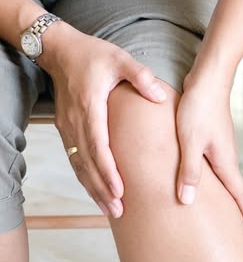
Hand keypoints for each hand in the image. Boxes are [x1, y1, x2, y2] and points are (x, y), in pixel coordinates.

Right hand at [41, 24, 166, 217]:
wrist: (62, 51)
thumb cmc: (93, 55)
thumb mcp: (120, 59)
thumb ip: (141, 76)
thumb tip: (160, 96)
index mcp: (90, 106)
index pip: (97, 145)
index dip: (107, 170)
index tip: (119, 189)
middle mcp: (75, 121)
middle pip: (86, 163)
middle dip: (101, 189)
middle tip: (118, 210)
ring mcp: (68, 126)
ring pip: (79, 164)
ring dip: (92, 188)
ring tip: (109, 209)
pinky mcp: (66, 128)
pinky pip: (75, 158)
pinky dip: (85, 176)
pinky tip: (96, 190)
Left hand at [176, 69, 242, 230]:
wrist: (208, 78)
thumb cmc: (199, 108)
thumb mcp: (190, 142)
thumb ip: (190, 171)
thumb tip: (188, 201)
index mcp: (224, 160)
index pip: (238, 193)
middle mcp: (226, 154)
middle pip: (234, 187)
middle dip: (237, 208)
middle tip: (238, 228)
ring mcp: (220, 144)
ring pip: (223, 175)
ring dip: (225, 192)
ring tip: (221, 209)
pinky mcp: (212, 136)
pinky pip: (214, 163)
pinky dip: (212, 177)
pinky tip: (201, 178)